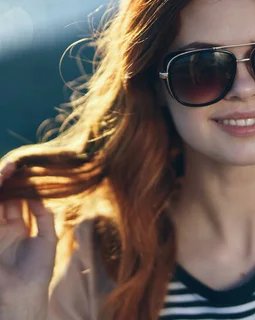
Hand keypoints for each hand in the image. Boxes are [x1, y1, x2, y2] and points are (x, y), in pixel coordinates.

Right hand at [0, 162, 56, 319]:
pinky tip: (2, 180)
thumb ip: (44, 216)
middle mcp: (4, 228)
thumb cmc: (37, 271)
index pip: (18, 201)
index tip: (30, 170)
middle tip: (16, 163)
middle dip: (9, 180)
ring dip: (1, 182)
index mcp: (18, 229)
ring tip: (9, 167)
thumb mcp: (47, 239)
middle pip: (4, 197)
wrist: (21, 295)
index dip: (23, 186)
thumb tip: (41, 195)